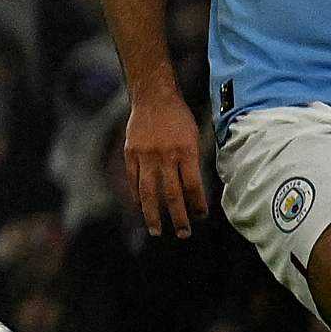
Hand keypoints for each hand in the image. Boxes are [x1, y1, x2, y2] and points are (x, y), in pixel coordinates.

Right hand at [122, 95, 206, 236]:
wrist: (153, 97)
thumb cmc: (178, 117)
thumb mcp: (194, 137)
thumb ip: (192, 162)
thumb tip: (194, 190)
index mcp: (186, 151)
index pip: (194, 186)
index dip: (198, 205)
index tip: (201, 217)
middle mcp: (165, 155)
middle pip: (172, 194)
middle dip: (179, 216)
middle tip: (184, 233)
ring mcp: (145, 155)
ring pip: (149, 191)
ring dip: (153, 213)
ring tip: (156, 230)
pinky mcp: (130, 153)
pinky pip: (133, 180)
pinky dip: (135, 196)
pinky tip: (139, 207)